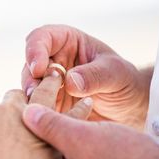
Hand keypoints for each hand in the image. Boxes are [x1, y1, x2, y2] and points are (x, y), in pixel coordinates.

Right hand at [21, 25, 151, 128]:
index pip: (41, 37)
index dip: (35, 50)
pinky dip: (38, 114)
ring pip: (29, 89)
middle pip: (29, 65)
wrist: (129, 108)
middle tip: (35, 94)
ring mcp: (48, 84)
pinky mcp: (48, 105)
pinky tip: (47, 121)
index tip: (39, 69)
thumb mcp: (116, 74)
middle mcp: (52, 60)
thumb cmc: (125, 82)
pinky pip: (36, 108)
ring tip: (43, 109)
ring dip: (32, 99)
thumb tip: (69, 81)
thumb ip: (95, 75)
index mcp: (66, 42)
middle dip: (30, 80)